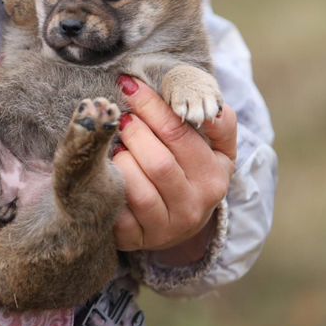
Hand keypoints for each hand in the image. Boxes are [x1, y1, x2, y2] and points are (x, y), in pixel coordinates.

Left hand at [113, 76, 236, 265]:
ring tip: (117, 148)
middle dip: (133, 133)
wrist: (176, 220)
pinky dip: (110, 188)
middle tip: (120, 119)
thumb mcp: (213, 146)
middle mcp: (196, 204)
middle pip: (158, 162)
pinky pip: (118, 213)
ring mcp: (167, 226)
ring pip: (138, 189)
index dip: (151, 106)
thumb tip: (209, 103)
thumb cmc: (190, 169)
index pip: (180, 132)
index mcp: (216, 174)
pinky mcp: (138, 239)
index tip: (129, 85)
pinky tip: (108, 173)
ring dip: (121, 161)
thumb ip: (216, 120)